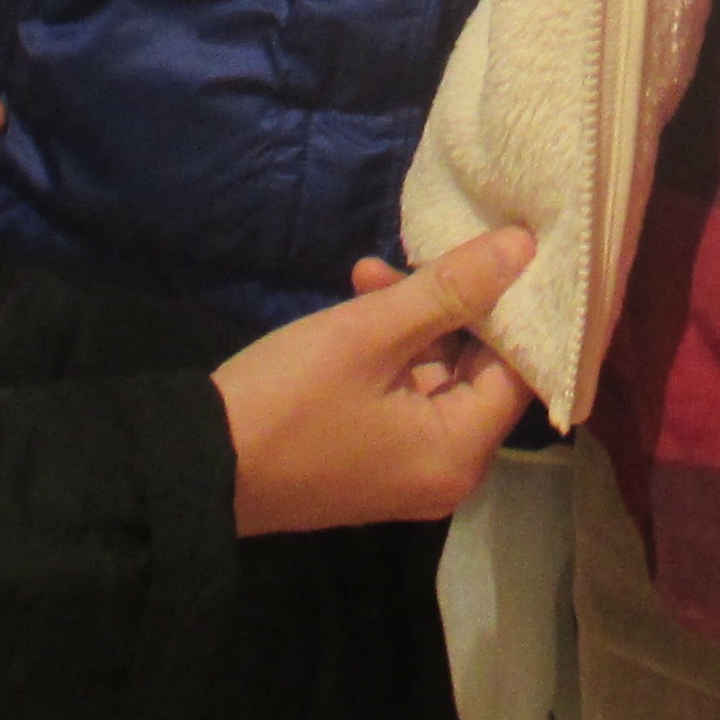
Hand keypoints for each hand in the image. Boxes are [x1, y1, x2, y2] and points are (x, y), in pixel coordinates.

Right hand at [216, 228, 538, 535]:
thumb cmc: (290, 399)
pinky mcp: (374, 460)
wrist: (195, 466)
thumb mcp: (370, 333)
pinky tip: (357, 301)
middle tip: (418, 257)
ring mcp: (408, 470)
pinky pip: (404, 396)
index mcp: (459, 453)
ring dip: (411, 321)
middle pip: (478, 373)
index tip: (500, 254)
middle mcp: (447, 472)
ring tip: (369, 273)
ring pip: (435, 376)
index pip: (518, 372)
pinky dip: (389, 353)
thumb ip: (451, 288)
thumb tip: (525, 248)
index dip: (512, 310)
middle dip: (449, 307)